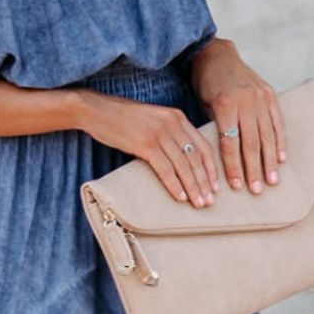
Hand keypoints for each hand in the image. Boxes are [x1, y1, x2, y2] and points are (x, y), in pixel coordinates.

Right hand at [74, 92, 220, 207]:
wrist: (97, 110)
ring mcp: (159, 133)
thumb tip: (182, 158)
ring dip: (193, 187)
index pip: (203, 145)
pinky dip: (175, 184)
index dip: (211, 169)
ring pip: (183, 165)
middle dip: (205, 182)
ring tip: (198, 203)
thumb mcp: (154, 120)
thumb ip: (170, 133)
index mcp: (178, 117)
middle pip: (196, 157)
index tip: (215, 186)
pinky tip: (180, 197)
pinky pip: (165, 168)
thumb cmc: (124, 119)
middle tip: (210, 201)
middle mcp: (172, 123)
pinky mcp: (145, 144)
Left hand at [190, 38, 286, 194]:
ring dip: (270, 161)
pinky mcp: (270, 94)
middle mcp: (245, 101)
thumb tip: (226, 161)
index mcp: (225, 105)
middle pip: (251, 143)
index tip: (236, 186)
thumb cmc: (205, 85)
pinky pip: (277, 121)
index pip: (231, 144)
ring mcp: (260, 96)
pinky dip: (280, 141)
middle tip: (258, 190)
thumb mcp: (205, 107)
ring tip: (273, 180)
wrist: (217, 55)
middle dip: (254, 169)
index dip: (234, 167)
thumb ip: (217, 129)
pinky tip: (282, 158)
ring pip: (267, 135)